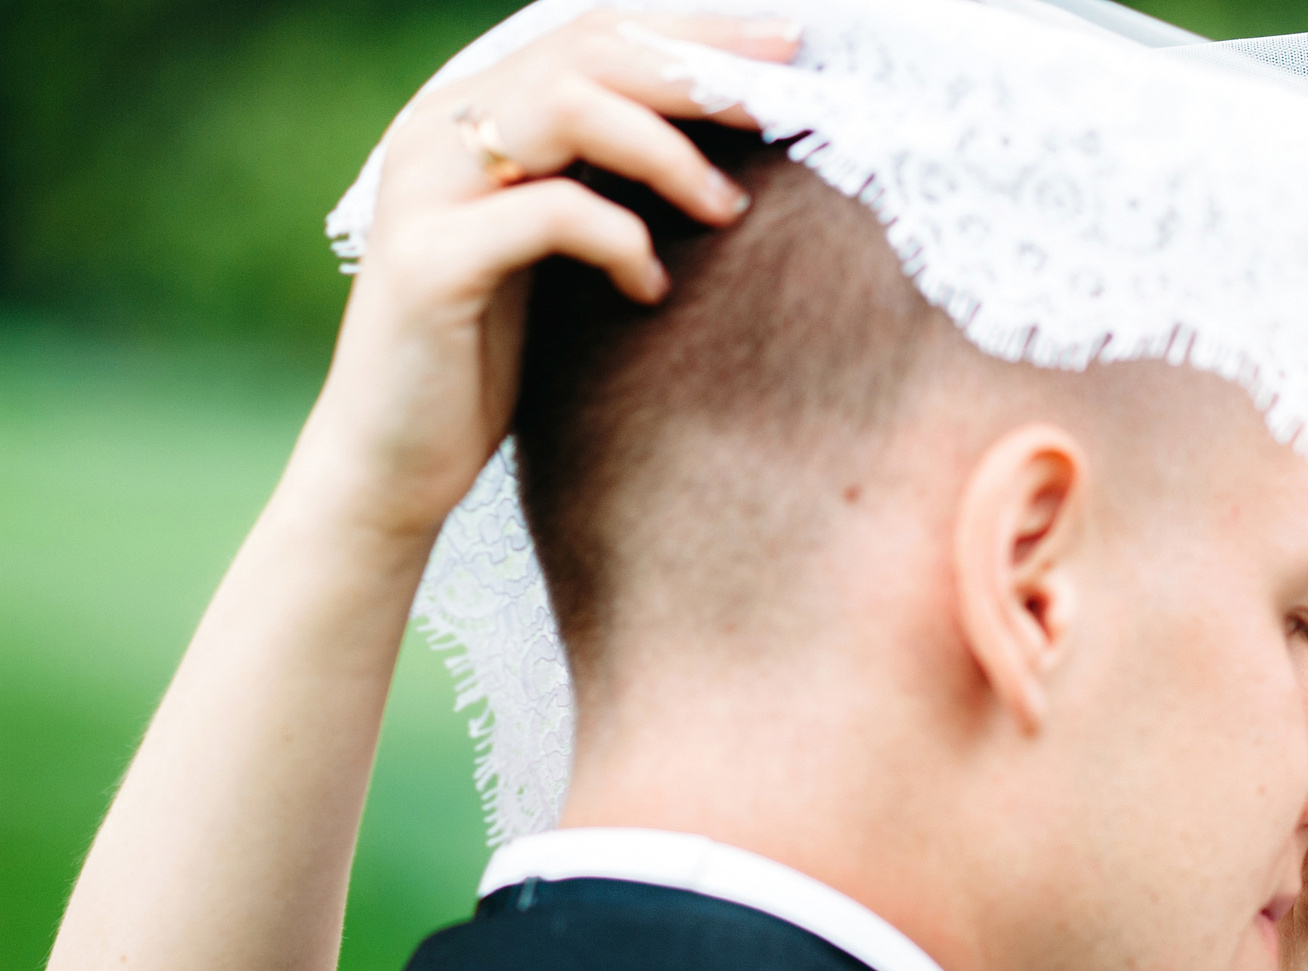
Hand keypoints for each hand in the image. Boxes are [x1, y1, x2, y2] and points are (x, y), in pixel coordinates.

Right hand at [287, 9, 802, 551]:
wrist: (390, 462)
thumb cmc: (486, 359)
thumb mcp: (555, 252)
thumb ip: (604, 180)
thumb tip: (721, 138)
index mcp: (471, 113)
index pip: (593, 34)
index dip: (693, 32)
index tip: (788, 48)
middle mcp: (438, 130)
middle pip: (587, 51)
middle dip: (698, 70)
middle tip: (785, 102)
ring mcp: (424, 190)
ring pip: (565, 108)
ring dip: (667, 151)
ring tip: (730, 208)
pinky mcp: (428, 263)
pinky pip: (548, 215)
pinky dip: (621, 239)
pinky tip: (652, 287)